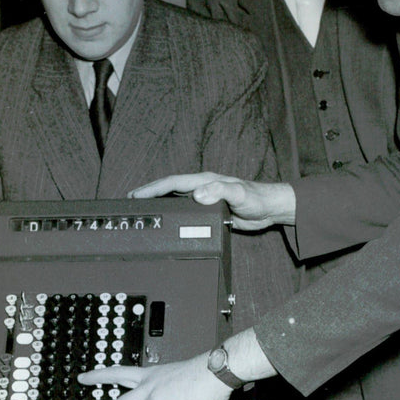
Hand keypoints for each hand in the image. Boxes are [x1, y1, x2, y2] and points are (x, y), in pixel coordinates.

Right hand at [129, 173, 295, 230]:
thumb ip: (220, 191)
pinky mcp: (209, 208)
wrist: (270, 208)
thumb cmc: (257, 198)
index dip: (152, 188)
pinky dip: (171, 211)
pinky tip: (166, 219)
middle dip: (149, 193)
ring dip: (158, 201)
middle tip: (130, 200)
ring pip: (174, 198)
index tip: (136, 194)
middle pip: (169, 189)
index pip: (172, 183)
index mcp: (205, 181)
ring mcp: (205, 197)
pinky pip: (184, 209)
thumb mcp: (239, 194)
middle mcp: (202, 187)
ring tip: (141, 209)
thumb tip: (198, 194)